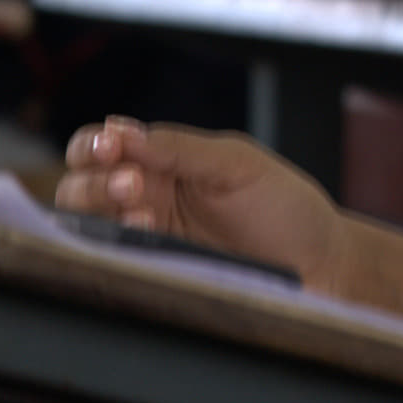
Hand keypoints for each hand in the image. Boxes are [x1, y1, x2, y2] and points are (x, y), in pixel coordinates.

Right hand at [59, 118, 343, 289]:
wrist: (321, 262)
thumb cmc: (284, 207)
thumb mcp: (237, 164)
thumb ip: (179, 147)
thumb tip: (120, 128)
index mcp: (163, 161)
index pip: (102, 145)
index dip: (94, 144)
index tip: (110, 146)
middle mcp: (146, 199)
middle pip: (81, 186)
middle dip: (96, 181)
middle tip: (132, 183)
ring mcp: (147, 239)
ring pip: (88, 224)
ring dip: (102, 212)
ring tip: (142, 216)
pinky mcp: (155, 274)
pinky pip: (114, 262)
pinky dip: (115, 249)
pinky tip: (142, 237)